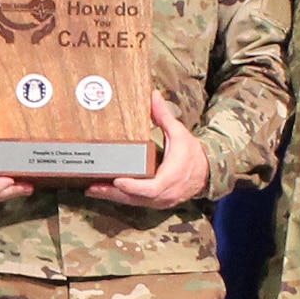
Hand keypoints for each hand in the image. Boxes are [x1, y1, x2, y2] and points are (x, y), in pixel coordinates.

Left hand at [88, 92, 210, 208]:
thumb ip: (164, 115)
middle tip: (94, 186)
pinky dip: (120, 198)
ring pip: (134, 203)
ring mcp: (160, 201)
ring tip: (93, 189)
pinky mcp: (155, 202)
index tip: (118, 181)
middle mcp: (165, 193)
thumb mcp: (179, 132)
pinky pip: (136, 203)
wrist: (206, 172)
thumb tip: (153, 95)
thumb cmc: (191, 152)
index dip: (134, 187)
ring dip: (113, 197)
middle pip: (136, 198)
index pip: (151, 188)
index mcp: (172, 176)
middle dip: (114, 193)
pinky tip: (105, 191)